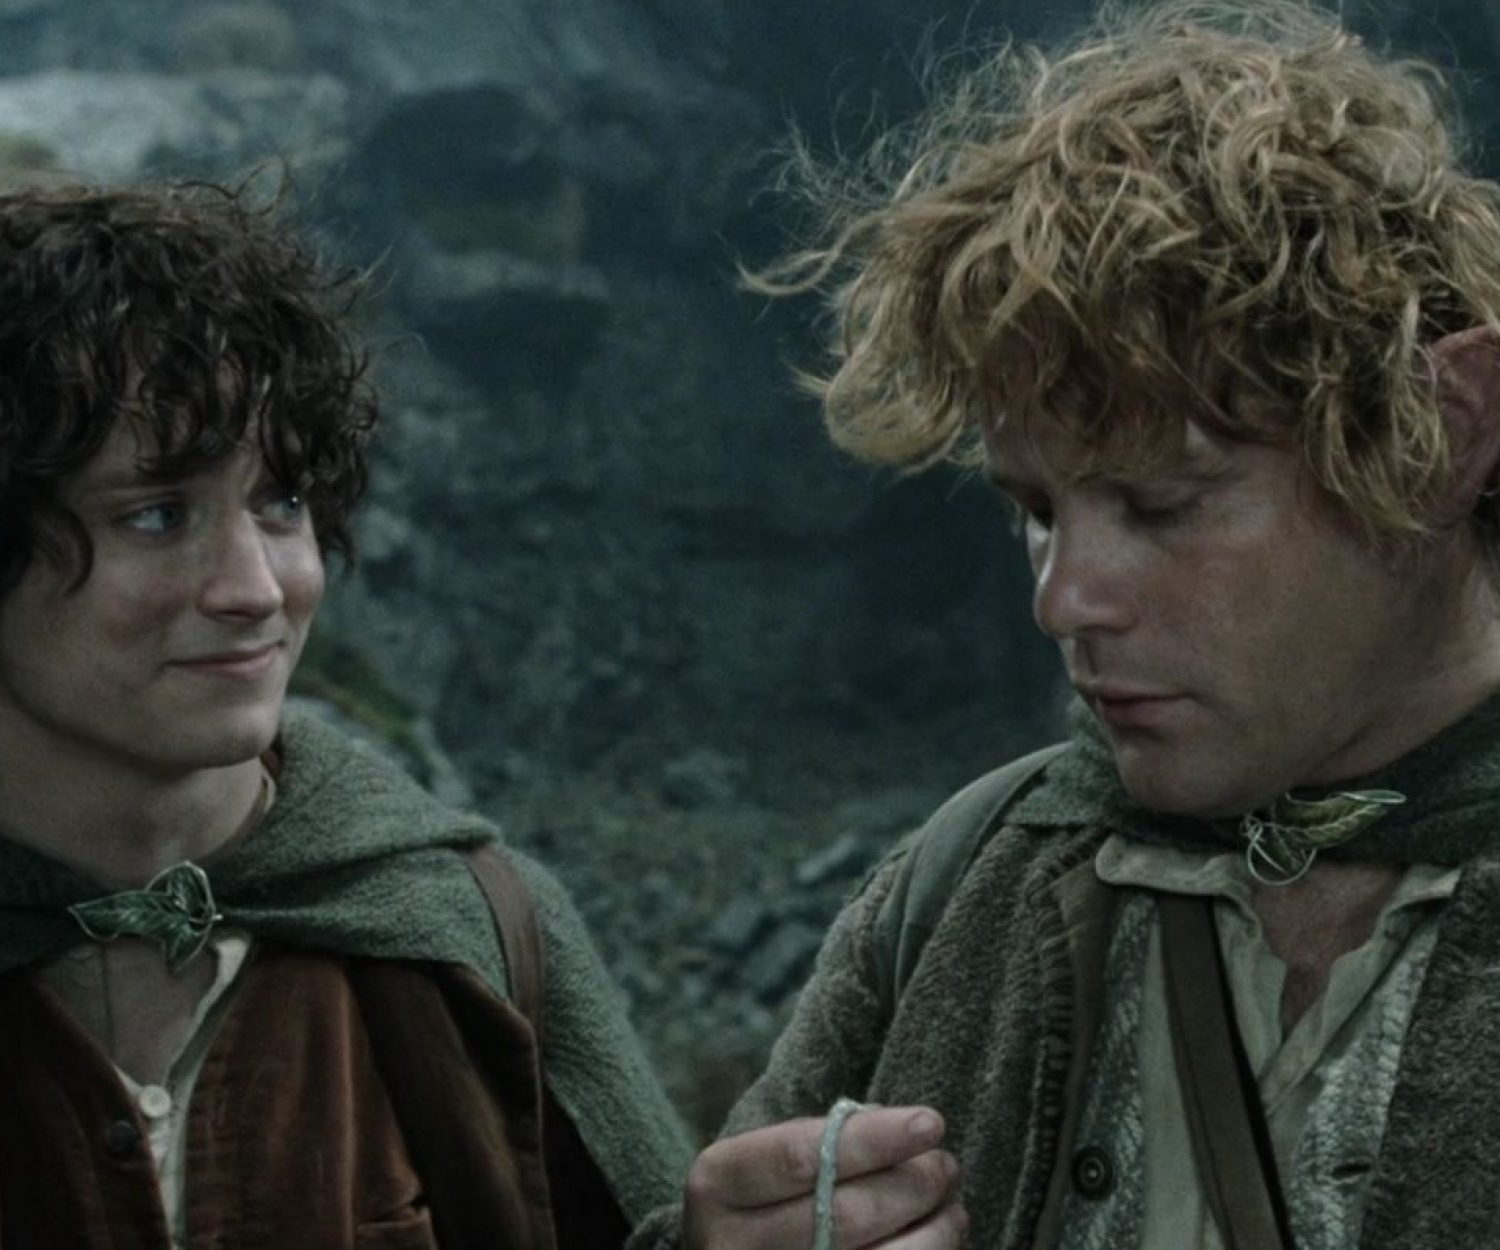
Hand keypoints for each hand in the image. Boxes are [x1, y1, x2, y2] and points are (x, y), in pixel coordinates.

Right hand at [682, 1104, 965, 1248]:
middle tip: (945, 1165)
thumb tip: (909, 1134)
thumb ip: (825, 1143)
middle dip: (910, 1185)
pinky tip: (937, 1239)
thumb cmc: (767, 1198)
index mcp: (717, 1184)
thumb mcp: (770, 1160)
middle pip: (842, 1214)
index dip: (872, 1139)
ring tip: (950, 1205)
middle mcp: (730, 1245)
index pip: (801, 1156)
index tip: (930, 1122)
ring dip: (930, 1231)